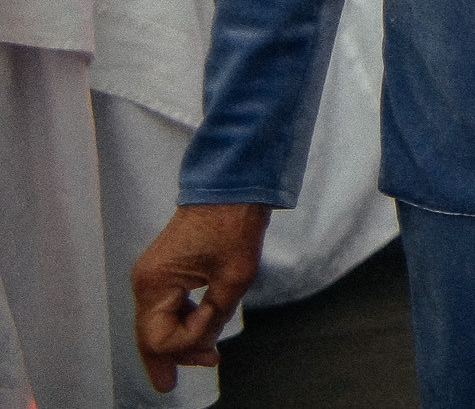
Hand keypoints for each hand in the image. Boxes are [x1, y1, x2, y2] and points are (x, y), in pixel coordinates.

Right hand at [133, 202, 268, 390]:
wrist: (232, 188)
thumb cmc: (233, 227)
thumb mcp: (233, 278)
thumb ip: (214, 317)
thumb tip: (202, 346)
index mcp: (155, 283)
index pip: (158, 337)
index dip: (185, 346)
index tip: (212, 343)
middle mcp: (145, 281)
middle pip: (149, 334)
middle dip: (169, 356)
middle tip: (175, 382)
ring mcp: (152, 275)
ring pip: (156, 322)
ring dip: (178, 339)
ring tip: (205, 355)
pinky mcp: (163, 270)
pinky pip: (164, 306)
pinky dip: (179, 321)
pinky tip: (197, 330)